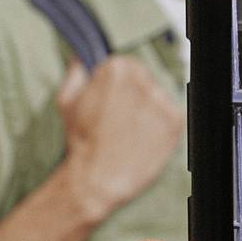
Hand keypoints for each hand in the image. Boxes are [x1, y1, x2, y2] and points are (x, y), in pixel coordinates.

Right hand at [56, 52, 184, 224]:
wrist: (98, 178)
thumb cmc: (82, 142)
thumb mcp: (66, 102)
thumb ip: (76, 75)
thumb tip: (81, 61)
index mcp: (116, 69)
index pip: (126, 65)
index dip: (118, 86)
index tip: (113, 101)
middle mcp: (142, 81)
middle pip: (145, 80)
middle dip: (135, 96)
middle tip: (122, 120)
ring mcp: (161, 102)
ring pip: (159, 99)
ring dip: (148, 112)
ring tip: (131, 132)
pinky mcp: (175, 122)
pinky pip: (172, 117)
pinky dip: (161, 128)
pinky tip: (144, 140)